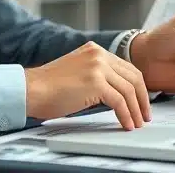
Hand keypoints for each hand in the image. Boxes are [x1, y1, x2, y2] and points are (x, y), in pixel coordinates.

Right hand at [24, 41, 151, 129]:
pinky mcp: (95, 82)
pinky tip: (126, 124)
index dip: (138, 87)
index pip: (127, 67)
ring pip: (129, 90)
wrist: (30, 89)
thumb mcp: (78, 72)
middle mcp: (98, 54)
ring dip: (136, 110)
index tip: (141, 101)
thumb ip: (96, 75)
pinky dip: (126, 115)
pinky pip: (119, 101)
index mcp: (94, 50)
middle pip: (133, 76)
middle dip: (142, 98)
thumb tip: (115, 93)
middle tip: (144, 114)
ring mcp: (97, 66)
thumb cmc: (48, 87)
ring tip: (136, 123)